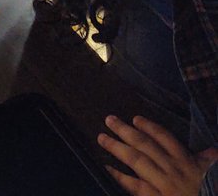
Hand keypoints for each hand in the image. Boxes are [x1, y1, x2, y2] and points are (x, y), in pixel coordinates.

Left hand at [99, 115, 217, 195]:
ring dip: (117, 148)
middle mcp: (172, 169)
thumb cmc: (209, 192)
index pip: (165, 138)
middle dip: (125, 131)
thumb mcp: (210, 173)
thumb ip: (206, 160)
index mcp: (186, 161)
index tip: (135, 118)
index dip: (149, 127)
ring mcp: (162, 184)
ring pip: (136, 161)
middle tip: (109, 119)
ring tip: (102, 138)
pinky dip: (119, 176)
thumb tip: (212, 150)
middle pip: (145, 145)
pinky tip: (107, 167)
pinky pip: (133, 186)